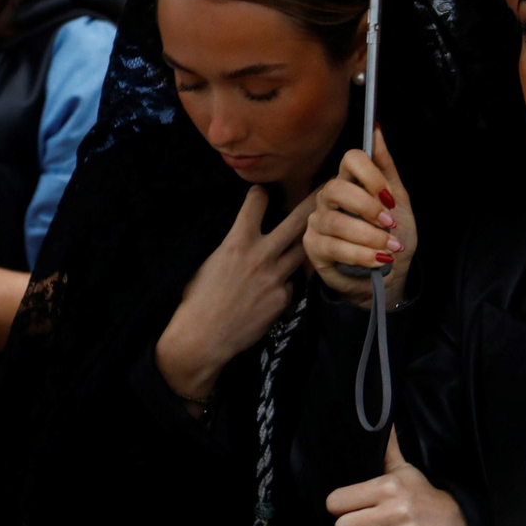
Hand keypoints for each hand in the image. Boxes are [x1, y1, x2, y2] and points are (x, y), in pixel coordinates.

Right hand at [155, 185, 315, 403]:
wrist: (202, 338)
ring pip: (303, 250)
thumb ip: (234, 245)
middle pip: (296, 221)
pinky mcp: (283, 299)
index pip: (256, 203)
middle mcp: (260, 255)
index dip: (260, 194)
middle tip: (328, 186)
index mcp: (236, 242)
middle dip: (313, 201)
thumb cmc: (197, 300)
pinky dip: (289, 281)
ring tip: (327, 227)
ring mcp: (275, 277)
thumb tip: (246, 234)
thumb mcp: (211, 262)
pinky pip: (293, 282)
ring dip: (310, 240)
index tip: (265, 191)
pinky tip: (280, 286)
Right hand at [306, 128, 415, 308]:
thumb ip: (386, 168)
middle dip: (367, 208)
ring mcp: (318, 221)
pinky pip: (333, 246)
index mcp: (351, 180)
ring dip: (369, 236)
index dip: (370, 176)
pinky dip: (360, 254)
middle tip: (390, 224)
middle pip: (337, 188)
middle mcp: (329, 197)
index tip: (389, 198)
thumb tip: (377, 130)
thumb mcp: (398, 202)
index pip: (351, 159)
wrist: (390, 274)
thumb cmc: (393, 235)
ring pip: (336, 221)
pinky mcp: (313, 247)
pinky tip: (377, 260)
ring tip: (389, 247)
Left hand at [328, 428, 468, 525]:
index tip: (351, 506)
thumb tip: (382, 421)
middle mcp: (395, 510)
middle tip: (362, 523)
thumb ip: (388, 449)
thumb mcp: (406, 472)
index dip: (340, 506)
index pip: (336, 501)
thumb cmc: (423, 497)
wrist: (457, 523)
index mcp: (389, 486)